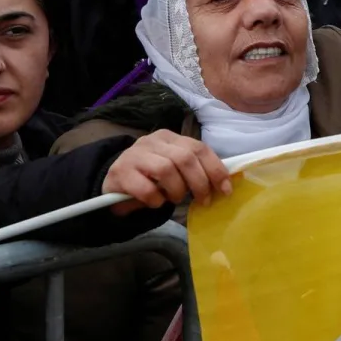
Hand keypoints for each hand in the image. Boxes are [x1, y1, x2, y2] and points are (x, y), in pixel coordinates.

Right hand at [103, 130, 231, 212]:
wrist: (113, 184)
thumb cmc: (151, 177)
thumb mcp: (175, 169)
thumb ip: (196, 170)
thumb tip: (226, 184)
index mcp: (171, 138)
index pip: (199, 148)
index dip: (215, 169)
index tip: (225, 189)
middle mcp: (153, 141)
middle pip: (185, 158)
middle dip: (200, 183)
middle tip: (203, 200)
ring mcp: (134, 155)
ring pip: (166, 170)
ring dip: (177, 190)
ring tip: (175, 199)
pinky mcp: (120, 172)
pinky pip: (146, 188)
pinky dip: (156, 199)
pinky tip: (156, 202)